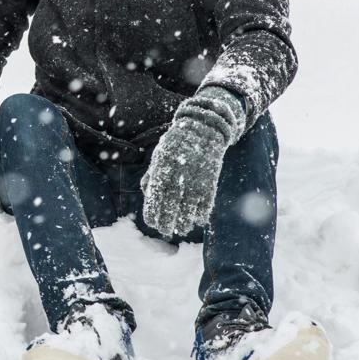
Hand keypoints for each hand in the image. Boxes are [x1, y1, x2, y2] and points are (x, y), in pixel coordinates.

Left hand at [142, 87, 245, 236]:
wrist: (203, 128)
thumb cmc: (176, 145)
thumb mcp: (160, 157)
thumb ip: (152, 176)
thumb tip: (147, 197)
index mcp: (162, 169)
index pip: (155, 198)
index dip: (153, 213)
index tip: (152, 223)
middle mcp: (178, 175)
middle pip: (171, 206)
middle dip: (167, 222)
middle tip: (166, 231)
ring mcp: (196, 178)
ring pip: (189, 208)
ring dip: (184, 221)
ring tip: (180, 229)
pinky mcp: (211, 180)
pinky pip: (206, 202)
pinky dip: (201, 213)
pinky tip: (196, 220)